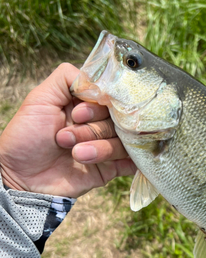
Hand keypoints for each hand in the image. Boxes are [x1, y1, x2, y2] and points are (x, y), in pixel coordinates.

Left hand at [0, 63, 135, 197]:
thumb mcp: (40, 98)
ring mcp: (105, 146)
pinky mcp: (110, 169)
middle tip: (65, 138)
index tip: (76, 115)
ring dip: (99, 147)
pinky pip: (131, 162)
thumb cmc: (26, 138)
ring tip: (74, 154)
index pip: (109, 97)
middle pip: (118, 119)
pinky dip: (132, 161)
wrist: (21, 178)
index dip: (97, 106)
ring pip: (123, 141)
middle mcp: (98, 124)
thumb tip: (99, 79)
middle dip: (92, 129)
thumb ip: (67, 78)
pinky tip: (114, 162)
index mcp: (84, 105)